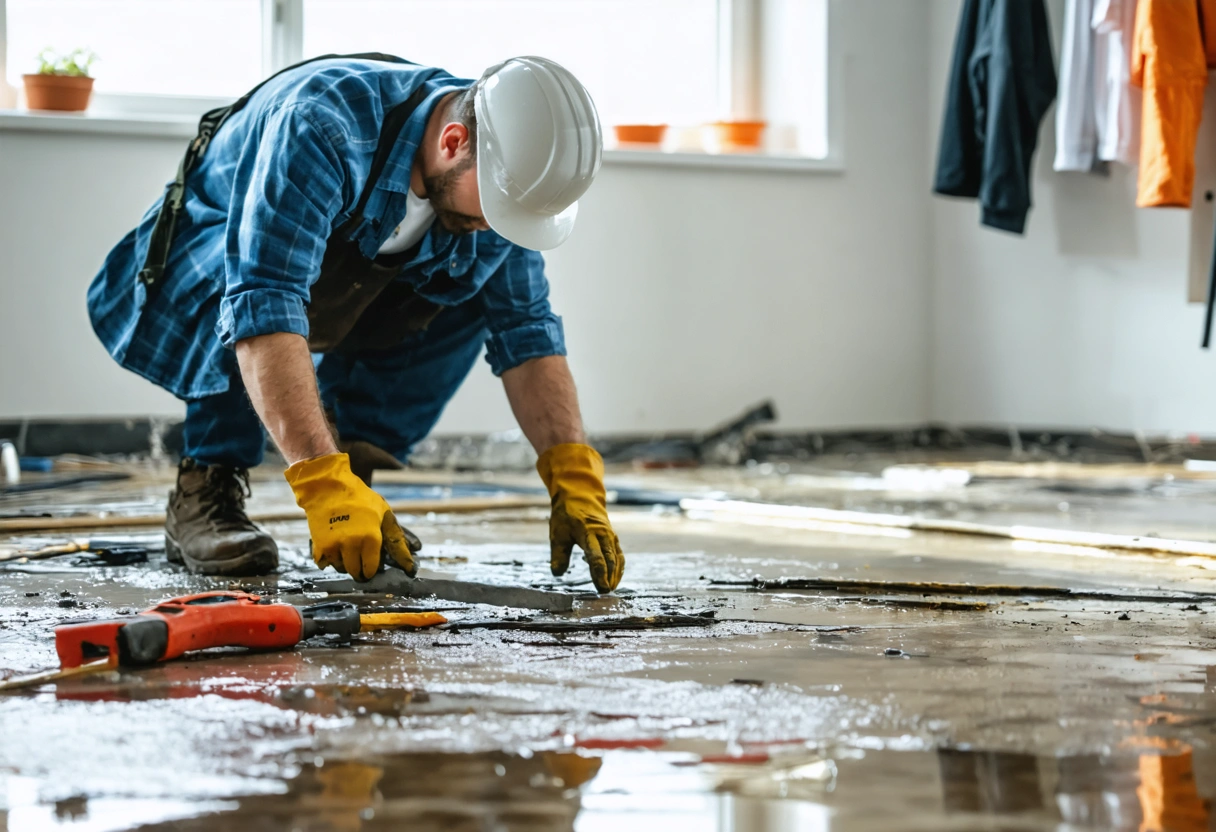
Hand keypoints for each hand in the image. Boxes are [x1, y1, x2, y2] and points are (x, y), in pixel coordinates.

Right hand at [285, 452, 414, 579]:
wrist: (327, 487)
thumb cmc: (360, 499)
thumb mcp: (384, 514)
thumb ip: (396, 539)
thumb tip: (410, 565)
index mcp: (371, 538)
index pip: (372, 569)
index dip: (372, 569)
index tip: (370, 567)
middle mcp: (353, 545)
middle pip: (356, 573)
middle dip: (359, 568)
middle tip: (358, 556)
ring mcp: (335, 546)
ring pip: (341, 569)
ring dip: (344, 563)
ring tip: (345, 545)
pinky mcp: (319, 546)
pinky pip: (325, 564)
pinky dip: (329, 558)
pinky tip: (332, 543)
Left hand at [536, 444, 623, 592]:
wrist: (580, 495)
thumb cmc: (566, 515)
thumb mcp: (557, 533)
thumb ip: (558, 555)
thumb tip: (557, 574)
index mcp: (588, 532)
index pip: (596, 556)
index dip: (599, 573)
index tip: (600, 588)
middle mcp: (603, 534)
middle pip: (610, 558)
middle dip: (609, 576)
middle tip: (606, 593)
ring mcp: (610, 535)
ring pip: (617, 557)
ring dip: (616, 574)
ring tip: (611, 589)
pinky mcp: (613, 537)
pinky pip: (619, 553)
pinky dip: (619, 567)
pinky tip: (615, 578)